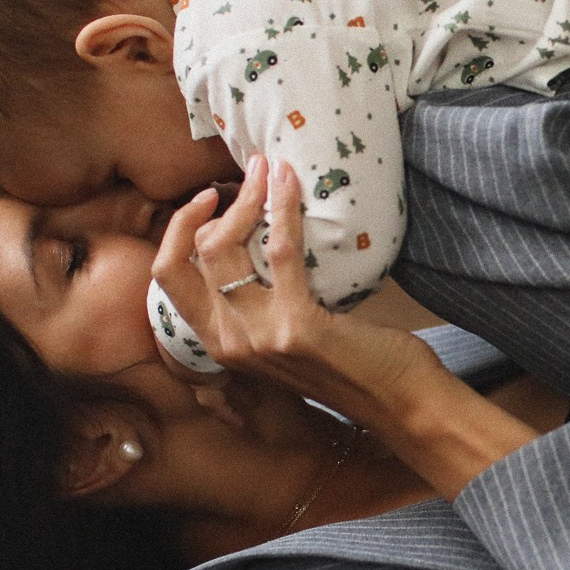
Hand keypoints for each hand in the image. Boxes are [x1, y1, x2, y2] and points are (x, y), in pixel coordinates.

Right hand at [150, 156, 549, 495]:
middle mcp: (229, 343)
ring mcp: (258, 338)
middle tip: (250, 171)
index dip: (180, 229)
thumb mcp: (286, 337)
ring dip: (250, 197)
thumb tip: (256, 239)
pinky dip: (283, 207)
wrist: (400, 402)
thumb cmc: (351, 363)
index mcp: (219, 344)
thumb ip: (261, 304)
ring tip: (273, 167)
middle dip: (210, 206)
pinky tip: (291, 182)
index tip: (208, 199)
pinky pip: (279, 250)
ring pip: (224, 248)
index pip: (169, 276)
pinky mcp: (296, 326)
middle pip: (190, 257)